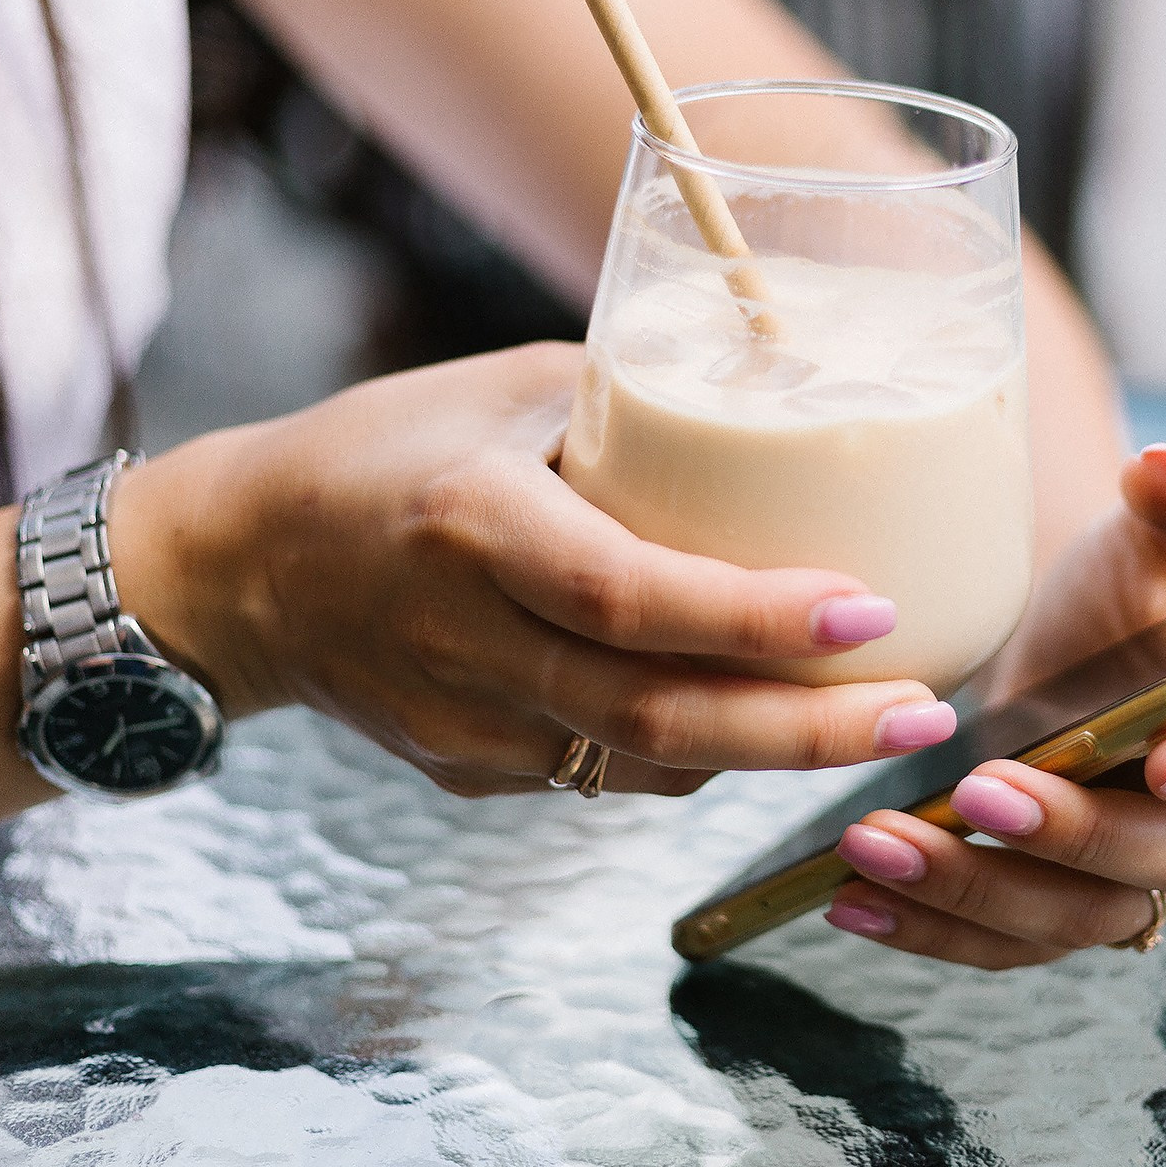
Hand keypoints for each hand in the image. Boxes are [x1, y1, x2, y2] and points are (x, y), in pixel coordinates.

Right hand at [110, 344, 959, 795]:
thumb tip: (794, 388)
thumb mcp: (503, 391)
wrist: (237, 572)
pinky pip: (609, 778)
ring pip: (646, 768)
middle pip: (656, 719)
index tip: (871, 610)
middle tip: (928, 712)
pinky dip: (700, 757)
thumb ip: (639, 403)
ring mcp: (465, 726)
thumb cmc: (385, 451)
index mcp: (470, 525)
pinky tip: (772, 723)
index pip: (626, 594)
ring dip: (775, 755)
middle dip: (809, 732)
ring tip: (891, 719)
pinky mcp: (470, 773)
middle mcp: (465, 641)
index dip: (751, 616)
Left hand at [824, 443, 1165, 966]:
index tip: (1162, 760)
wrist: (1073, 644)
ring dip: (976, 889)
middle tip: (977, 788)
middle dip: (1072, 831)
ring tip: (874, 847)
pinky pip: (1011, 943)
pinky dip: (931, 930)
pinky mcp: (1073, 911)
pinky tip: (852, 901)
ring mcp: (1151, 877)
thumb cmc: (1136, 584)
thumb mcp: (1156, 530)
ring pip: (1080, 912)